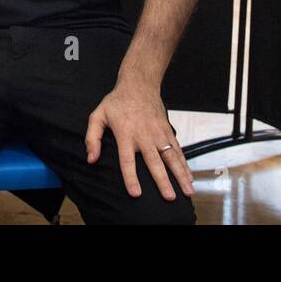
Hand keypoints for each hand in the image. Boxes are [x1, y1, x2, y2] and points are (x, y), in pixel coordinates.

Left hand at [86, 80, 193, 199]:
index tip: (136, 194)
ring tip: (187, 191)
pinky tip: (189, 176)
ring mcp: (158, 133)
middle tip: (169, 197)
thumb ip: (92, 138)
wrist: (139, 83)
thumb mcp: (98, 115)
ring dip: (180, 174)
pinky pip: (177, 149)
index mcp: (125, 134)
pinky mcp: (167, 130)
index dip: (131, 177)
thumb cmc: (117, 102)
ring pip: (171, 157)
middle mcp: (144, 135)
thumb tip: (91, 159)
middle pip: (154, 162)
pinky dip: (184, 163)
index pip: (127, 160)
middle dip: (163, 180)